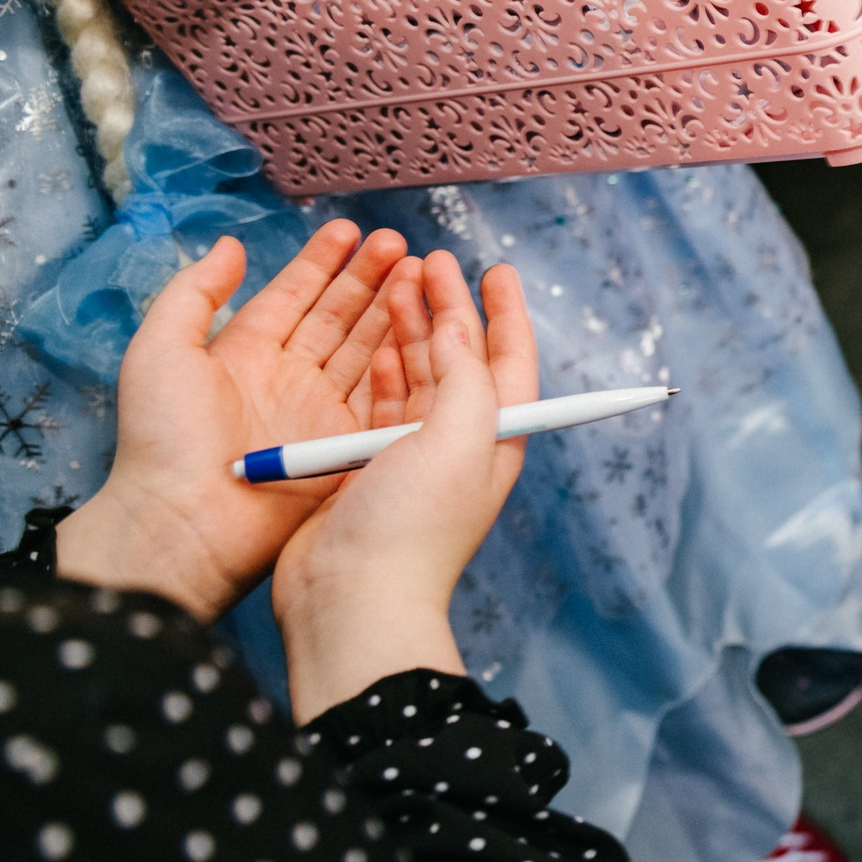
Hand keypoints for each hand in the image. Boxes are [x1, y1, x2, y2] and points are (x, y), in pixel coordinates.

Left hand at [56, 222, 407, 622]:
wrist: (184, 522)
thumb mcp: (160, 351)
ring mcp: (318, 412)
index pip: (292, 296)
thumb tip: (229, 247)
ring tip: (419, 274)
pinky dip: (401, 362)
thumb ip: (193, 292)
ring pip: (365, 349)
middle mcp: (286, 379)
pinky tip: (419, 330)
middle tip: (400, 245)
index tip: (350, 230)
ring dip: (392, 311)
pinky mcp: (342, 446)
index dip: (322, 261)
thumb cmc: (162, 440)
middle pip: (338, 317)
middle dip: (369, 278)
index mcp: (243, 353)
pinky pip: (380, 396)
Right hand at [273, 254, 538, 723]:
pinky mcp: (370, 464)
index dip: (507, 314)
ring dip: (412, 329)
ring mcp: (414, 454)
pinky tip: (377, 343)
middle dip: (449, 308)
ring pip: (419, 373)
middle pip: (462, 359)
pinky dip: (381, 369)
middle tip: (429, 262)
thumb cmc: (411, 529)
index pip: (511, 361)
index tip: (497, 270)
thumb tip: (463, 326)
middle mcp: (460, 443)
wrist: (350, 599)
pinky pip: (381, 402)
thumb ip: (465, 376)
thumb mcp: (455, 439)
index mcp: (495, 437)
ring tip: (397, 285)